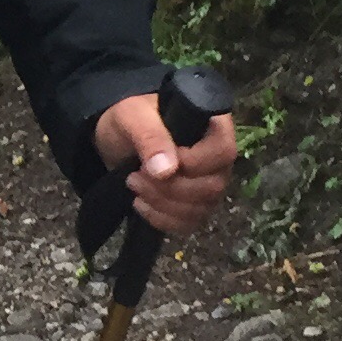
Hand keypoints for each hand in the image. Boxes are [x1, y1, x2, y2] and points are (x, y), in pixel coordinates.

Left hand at [93, 95, 235, 238]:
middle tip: (135, 176)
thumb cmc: (131, 117)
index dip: (194, 163)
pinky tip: (141, 204)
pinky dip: (163, 219)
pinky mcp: (195, 205)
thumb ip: (150, 136)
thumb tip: (167, 170)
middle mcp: (218, 158)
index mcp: (213, 126)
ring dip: (163, 204)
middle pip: (213, 186)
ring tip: (134, 184)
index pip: (224, 151)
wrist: (118, 138)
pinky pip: (189, 223)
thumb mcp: (133, 117)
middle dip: (170, 187)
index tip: (158, 162)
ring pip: (201, 208)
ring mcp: (209, 184)